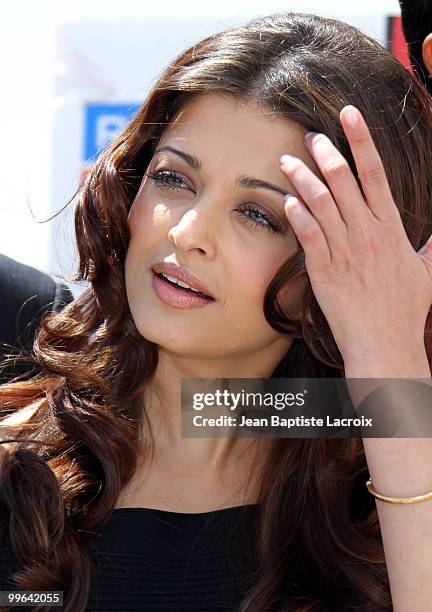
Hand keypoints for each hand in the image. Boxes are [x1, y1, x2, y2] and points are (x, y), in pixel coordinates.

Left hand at [279, 105, 431, 365]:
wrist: (385, 343)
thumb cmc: (405, 310)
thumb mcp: (427, 274)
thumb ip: (431, 248)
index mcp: (391, 229)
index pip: (375, 174)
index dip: (362, 141)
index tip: (349, 114)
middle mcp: (368, 234)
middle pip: (344, 182)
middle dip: (325, 153)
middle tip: (310, 137)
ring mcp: (345, 252)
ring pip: (321, 204)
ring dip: (302, 179)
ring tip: (287, 162)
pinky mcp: (324, 271)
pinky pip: (308, 236)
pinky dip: (297, 215)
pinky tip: (287, 200)